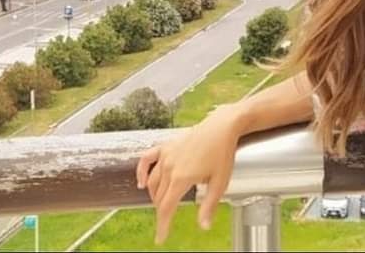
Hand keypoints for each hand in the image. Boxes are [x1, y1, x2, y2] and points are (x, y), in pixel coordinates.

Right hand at [135, 106, 241, 244]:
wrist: (222, 126)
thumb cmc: (223, 152)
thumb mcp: (220, 182)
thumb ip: (209, 206)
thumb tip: (203, 226)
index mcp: (181, 178)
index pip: (166, 208)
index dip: (162, 225)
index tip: (160, 238)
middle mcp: (169, 166)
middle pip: (158, 196)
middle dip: (162, 210)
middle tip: (167, 220)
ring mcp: (166, 154)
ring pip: (152, 182)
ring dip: (155, 195)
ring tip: (162, 203)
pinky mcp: (166, 145)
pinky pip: (147, 159)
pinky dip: (141, 172)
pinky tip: (141, 182)